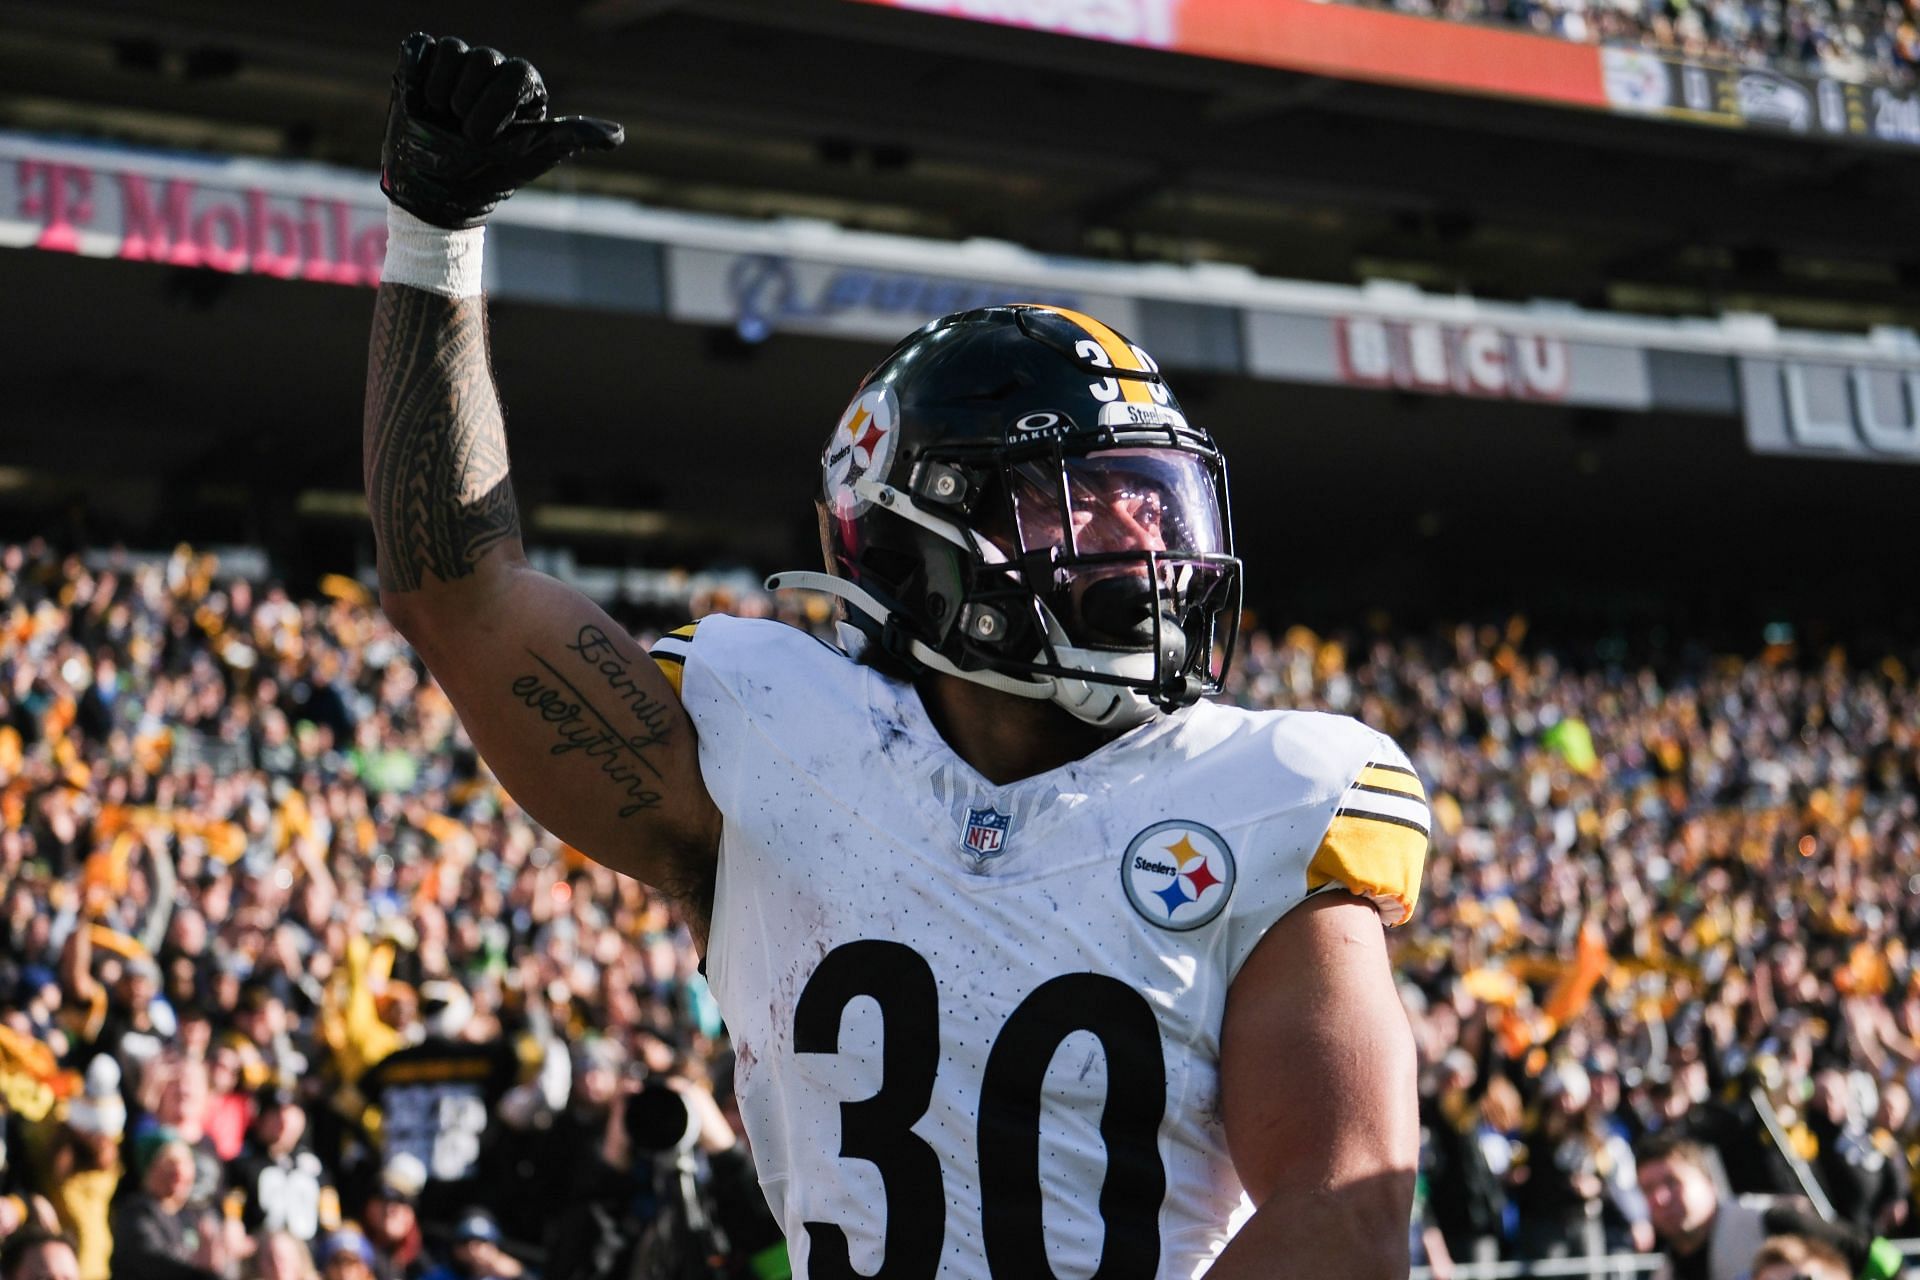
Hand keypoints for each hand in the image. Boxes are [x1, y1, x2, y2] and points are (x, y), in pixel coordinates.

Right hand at [380, 33, 623, 228]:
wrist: (436, 189)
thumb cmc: (487, 175)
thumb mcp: (531, 157)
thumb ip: (571, 137)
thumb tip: (618, 135)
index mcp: (524, 87)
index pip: (515, 72)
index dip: (494, 105)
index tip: (482, 138)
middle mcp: (493, 70)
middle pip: (482, 58)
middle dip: (467, 104)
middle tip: (462, 133)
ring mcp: (459, 66)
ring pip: (452, 49)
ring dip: (441, 92)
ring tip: (441, 119)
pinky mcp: (424, 64)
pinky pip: (421, 48)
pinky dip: (417, 75)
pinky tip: (421, 102)